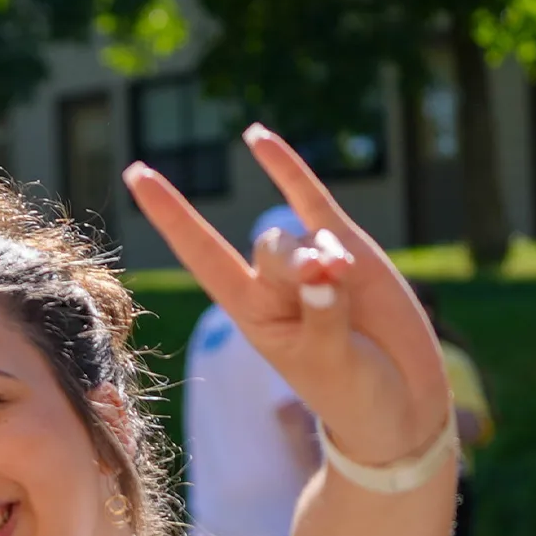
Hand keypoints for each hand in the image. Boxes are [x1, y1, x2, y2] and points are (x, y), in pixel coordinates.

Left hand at [124, 124, 450, 465]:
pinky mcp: (348, 245)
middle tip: (328, 288)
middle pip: (268, 248)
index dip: (170, 215)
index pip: (200, 255)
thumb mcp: (334, 363)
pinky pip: (310, 198)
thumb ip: (324, 317)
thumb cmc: (356, 392)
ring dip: (323, 254)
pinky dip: (285, 167)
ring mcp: (308, 259)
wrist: (400, 399)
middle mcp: (269, 283)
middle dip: (298, 264)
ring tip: (347, 283)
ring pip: (300, 233)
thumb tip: (322, 270)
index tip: (135, 173)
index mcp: (250, 314)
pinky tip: (253, 136)